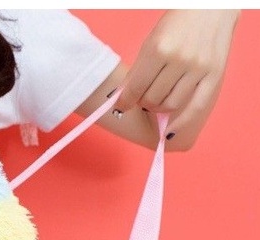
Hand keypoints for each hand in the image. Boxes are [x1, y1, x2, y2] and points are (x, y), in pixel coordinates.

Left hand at [115, 10, 238, 135]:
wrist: (211, 7)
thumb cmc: (177, 24)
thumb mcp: (151, 42)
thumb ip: (137, 71)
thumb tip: (120, 100)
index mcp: (159, 49)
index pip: (135, 88)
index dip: (125, 101)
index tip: (121, 107)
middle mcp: (180, 59)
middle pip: (151, 99)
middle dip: (143, 102)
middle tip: (143, 98)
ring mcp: (198, 68)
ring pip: (169, 106)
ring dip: (158, 109)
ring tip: (157, 100)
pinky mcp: (214, 75)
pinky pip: (195, 108)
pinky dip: (180, 123)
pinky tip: (169, 132)